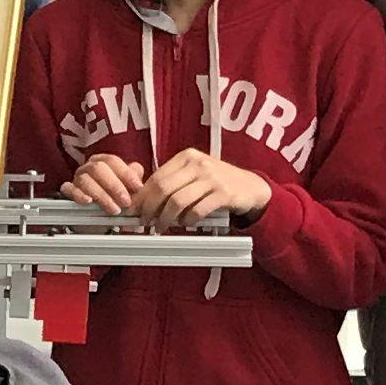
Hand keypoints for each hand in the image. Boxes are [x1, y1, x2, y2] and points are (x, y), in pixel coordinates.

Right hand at [62, 153, 147, 214]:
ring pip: (85, 181)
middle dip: (114, 186)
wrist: (99, 218)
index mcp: (103, 161)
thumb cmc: (115, 199)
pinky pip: (69, 189)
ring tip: (114, 209)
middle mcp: (88, 167)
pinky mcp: (68, 192)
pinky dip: (79, 195)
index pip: (113, 161)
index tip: (138, 187)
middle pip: (98, 168)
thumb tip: (138, 174)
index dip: (126, 173)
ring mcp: (77, 179)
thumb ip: (133, 178)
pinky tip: (89, 202)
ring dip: (102, 196)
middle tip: (126, 202)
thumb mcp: (128, 188)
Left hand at [132, 150, 270, 226]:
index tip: (135, 211)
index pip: (156, 177)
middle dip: (149, 209)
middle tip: (145, 222)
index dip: (142, 197)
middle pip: (163, 188)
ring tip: (161, 227)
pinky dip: (187, 220)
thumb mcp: (194, 175)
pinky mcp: (224, 193)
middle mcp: (198, 164)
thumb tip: (141, 201)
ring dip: (165, 218)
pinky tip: (185, 224)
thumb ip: (172, 183)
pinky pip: (197, 210)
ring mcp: (212, 177)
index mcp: (186, 157)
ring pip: (177, 201)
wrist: (250, 187)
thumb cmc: (217, 183)